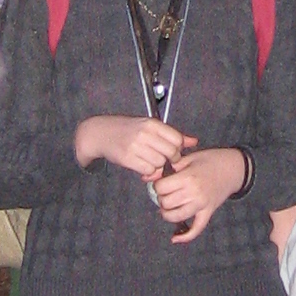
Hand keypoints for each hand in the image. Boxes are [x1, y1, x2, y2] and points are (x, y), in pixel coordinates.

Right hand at [75, 114, 193, 180]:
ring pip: (160, 163)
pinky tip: (142, 167)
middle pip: (170, 153)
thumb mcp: (150, 127)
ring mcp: (135, 146)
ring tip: (149, 162)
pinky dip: (148, 172)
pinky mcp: (127, 158)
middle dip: (170, 160)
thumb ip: (172, 135)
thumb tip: (194, 141)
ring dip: (157, 166)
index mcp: (152, 123)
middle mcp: (144, 133)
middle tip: (163, 160)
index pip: (177, 139)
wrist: (101, 133)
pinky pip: (148, 170)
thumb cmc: (128, 129)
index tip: (172, 152)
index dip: (178, 149)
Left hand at [151, 145, 245, 241]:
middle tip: (166, 193)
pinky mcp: (208, 212)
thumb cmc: (210, 160)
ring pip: (176, 216)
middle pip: (166, 203)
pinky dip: (185, 236)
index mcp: (188, 177)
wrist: (234, 168)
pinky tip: (175, 238)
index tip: (161, 182)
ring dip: (167, 214)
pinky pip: (196, 229)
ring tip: (167, 208)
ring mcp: (201, 204)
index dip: (157, 185)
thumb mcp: (189, 158)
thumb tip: (146, 178)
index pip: (161, 188)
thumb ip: (169, 167)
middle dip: (161, 198)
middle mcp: (194, 193)